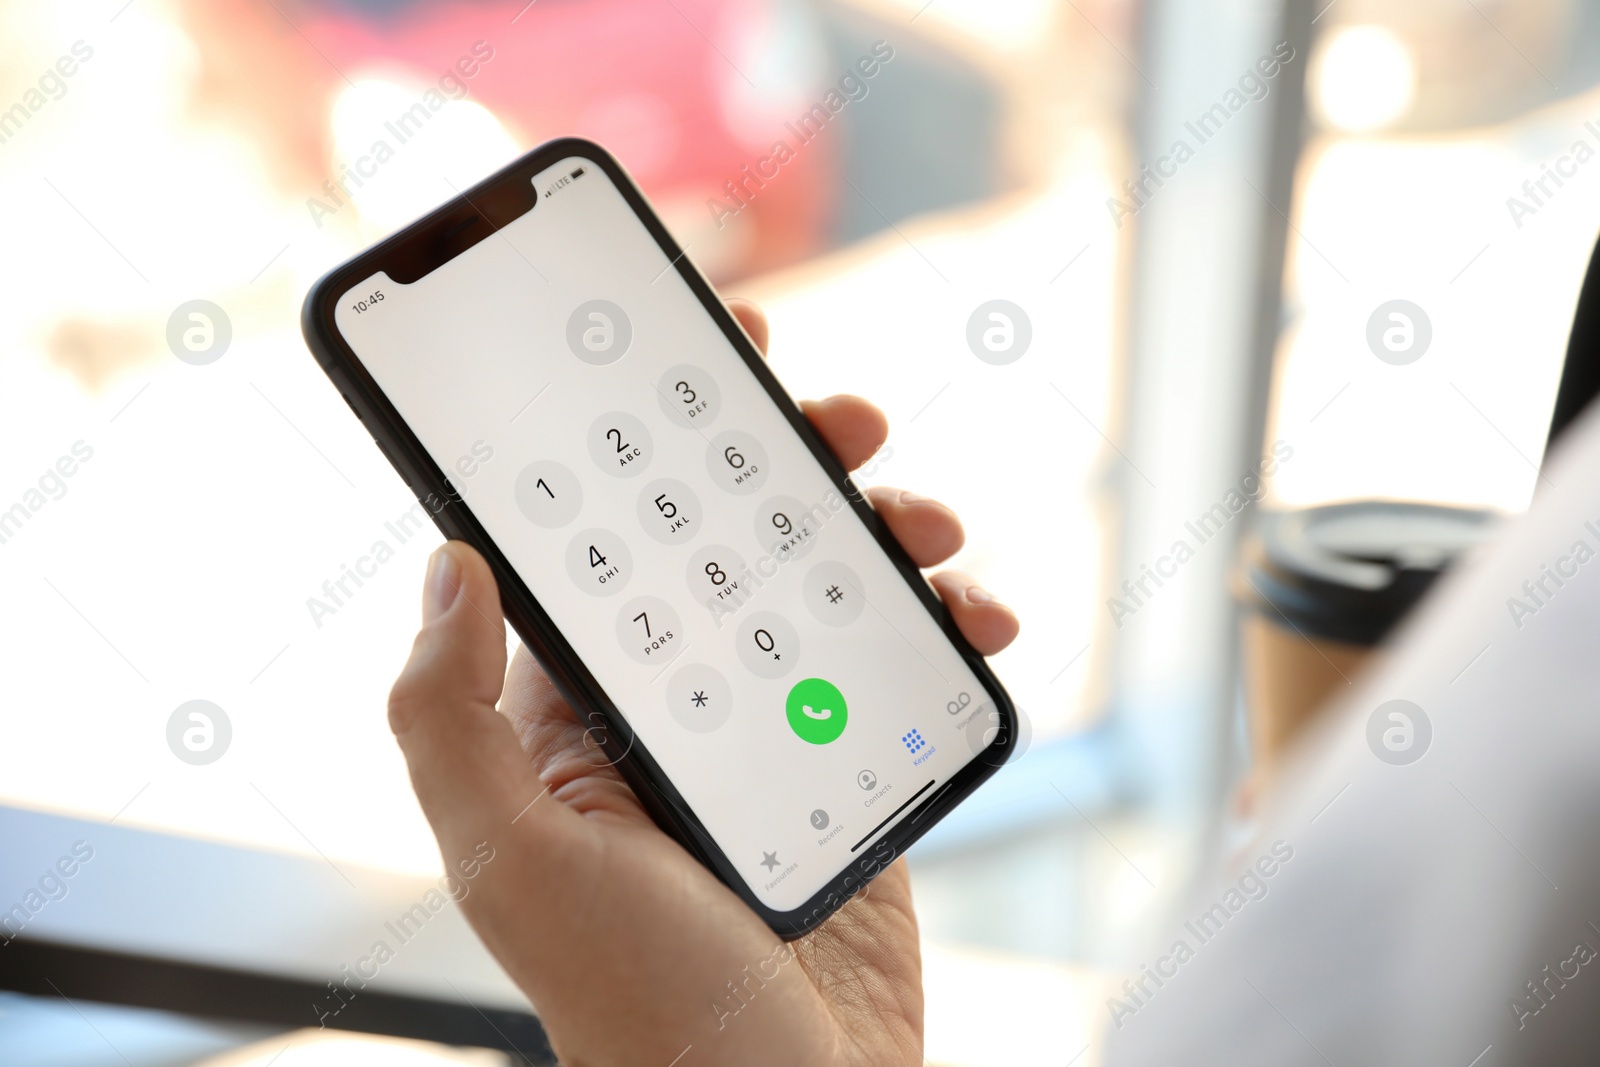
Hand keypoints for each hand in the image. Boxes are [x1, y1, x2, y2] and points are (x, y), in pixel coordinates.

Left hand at [387, 299, 1020, 1065]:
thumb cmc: (635, 1004)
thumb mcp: (511, 859)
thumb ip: (446, 714)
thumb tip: (445, 559)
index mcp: (579, 711)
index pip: (610, 544)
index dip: (650, 443)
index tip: (709, 356)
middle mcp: (674, 711)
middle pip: (734, 545)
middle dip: (789, 467)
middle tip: (845, 422)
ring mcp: (771, 740)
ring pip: (825, 594)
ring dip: (881, 537)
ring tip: (928, 527)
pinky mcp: (852, 775)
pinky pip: (898, 669)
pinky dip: (942, 630)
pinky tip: (975, 618)